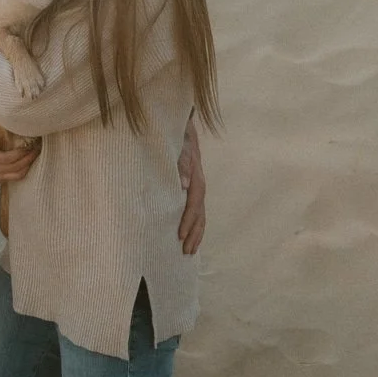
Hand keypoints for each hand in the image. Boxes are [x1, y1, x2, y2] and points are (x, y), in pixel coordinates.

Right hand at [0, 111, 40, 184]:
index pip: (6, 158)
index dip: (19, 154)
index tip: (28, 145)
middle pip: (15, 167)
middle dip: (28, 158)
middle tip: (37, 146)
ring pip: (17, 174)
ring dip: (28, 165)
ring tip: (36, 153)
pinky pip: (15, 178)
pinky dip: (24, 171)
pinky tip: (30, 161)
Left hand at [177, 123, 206, 255]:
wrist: (182, 125)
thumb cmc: (177, 135)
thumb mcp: (179, 144)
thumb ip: (181, 162)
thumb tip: (183, 184)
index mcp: (195, 174)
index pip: (194, 202)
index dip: (188, 220)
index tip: (180, 235)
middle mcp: (198, 182)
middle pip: (200, 212)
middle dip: (194, 233)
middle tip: (186, 251)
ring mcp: (196, 185)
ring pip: (201, 213)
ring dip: (196, 233)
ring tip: (190, 251)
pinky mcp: (192, 186)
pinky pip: (196, 209)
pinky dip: (195, 224)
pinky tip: (189, 236)